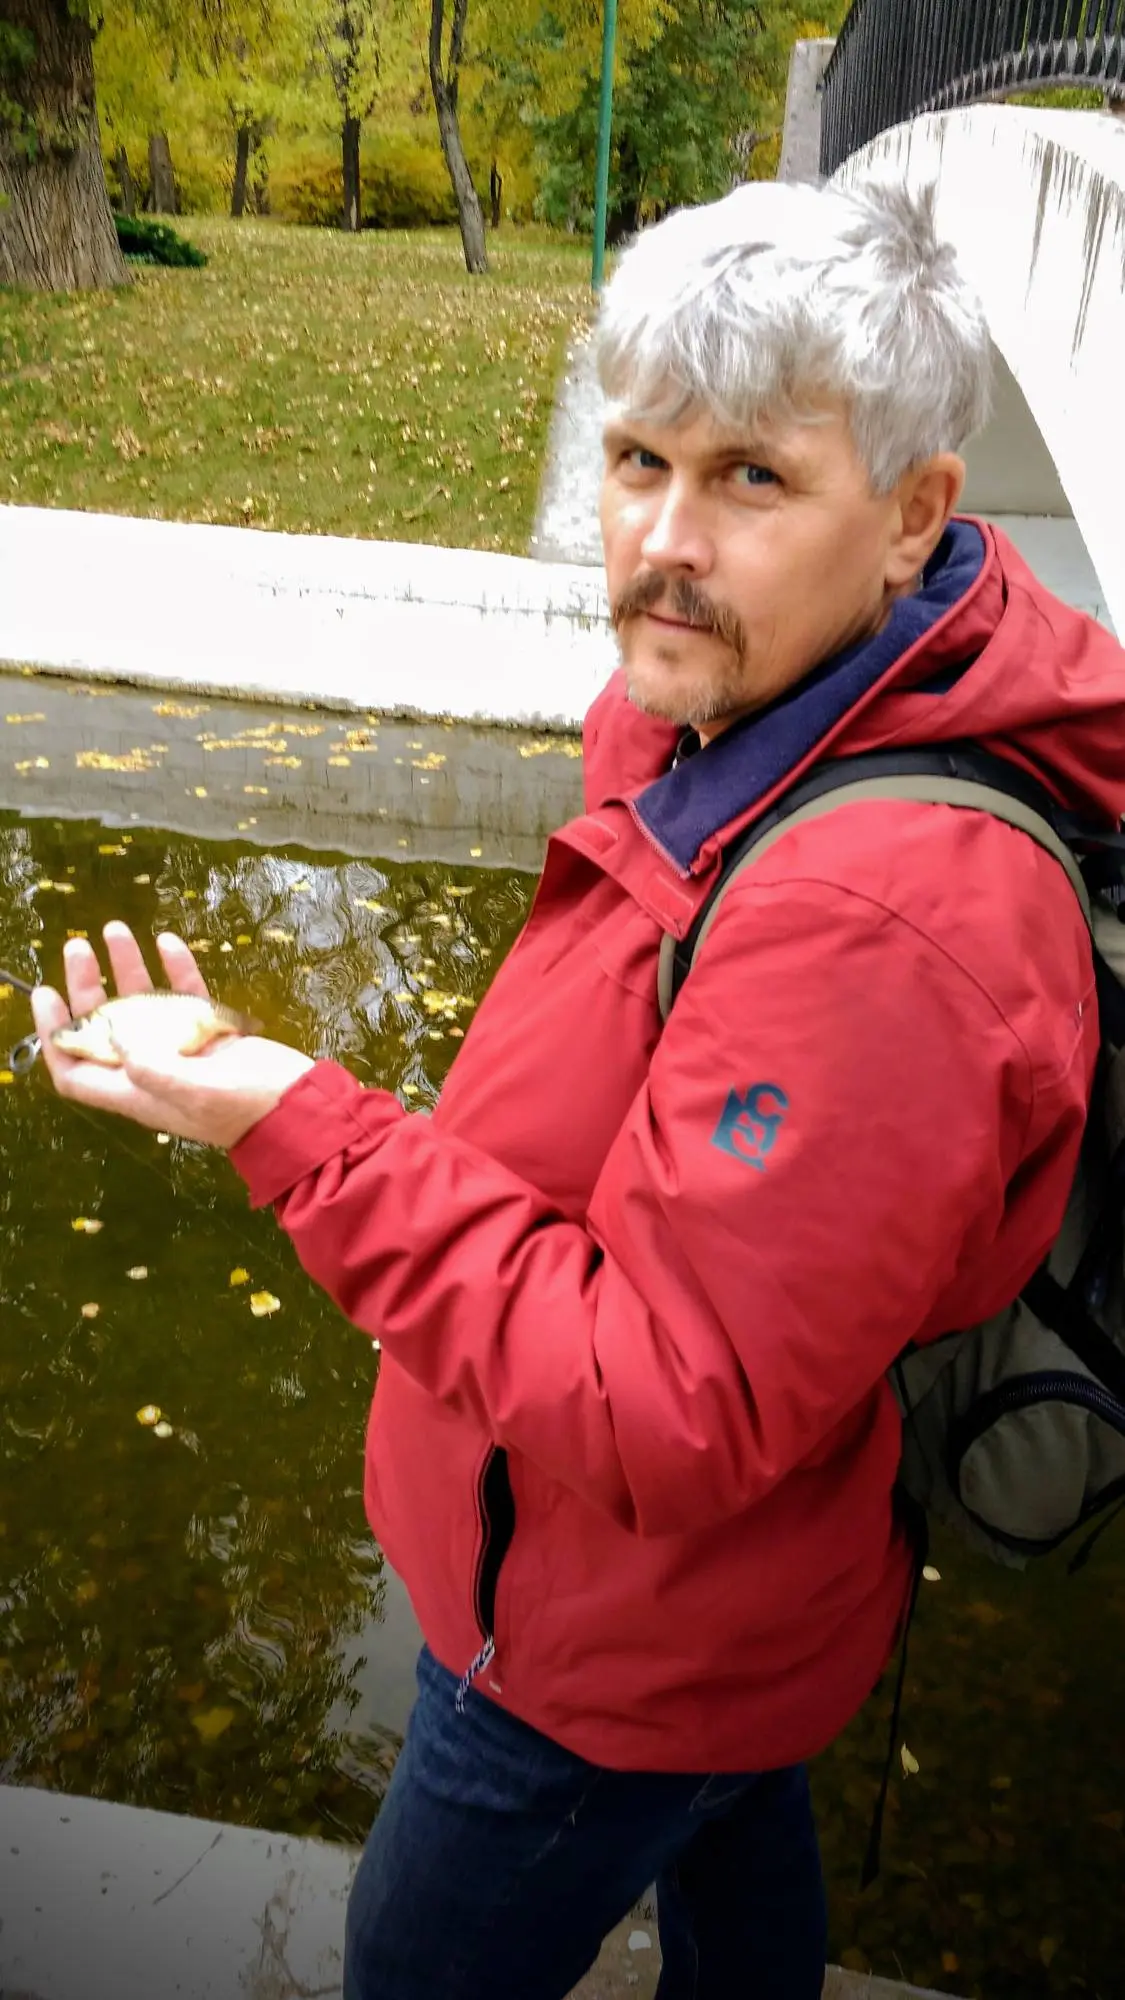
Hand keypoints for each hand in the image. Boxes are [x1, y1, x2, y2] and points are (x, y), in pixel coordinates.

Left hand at [32, 923, 315, 1149]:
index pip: (76, 1070)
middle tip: (78, 947)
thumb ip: (156, 1072)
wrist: (305, 1109)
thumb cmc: (252, 1109)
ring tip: (114, 930)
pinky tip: (168, 941)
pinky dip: (175, 969)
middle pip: (104, 1026)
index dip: (53, 1036)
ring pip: (142, 1004)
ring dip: (126, 968)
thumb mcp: (201, 1095)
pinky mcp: (214, 1033)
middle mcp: (152, 1070)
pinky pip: (186, 996)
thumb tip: (119, 1040)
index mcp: (138, 1093)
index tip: (46, 995)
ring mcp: (183, 1049)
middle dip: (86, 988)